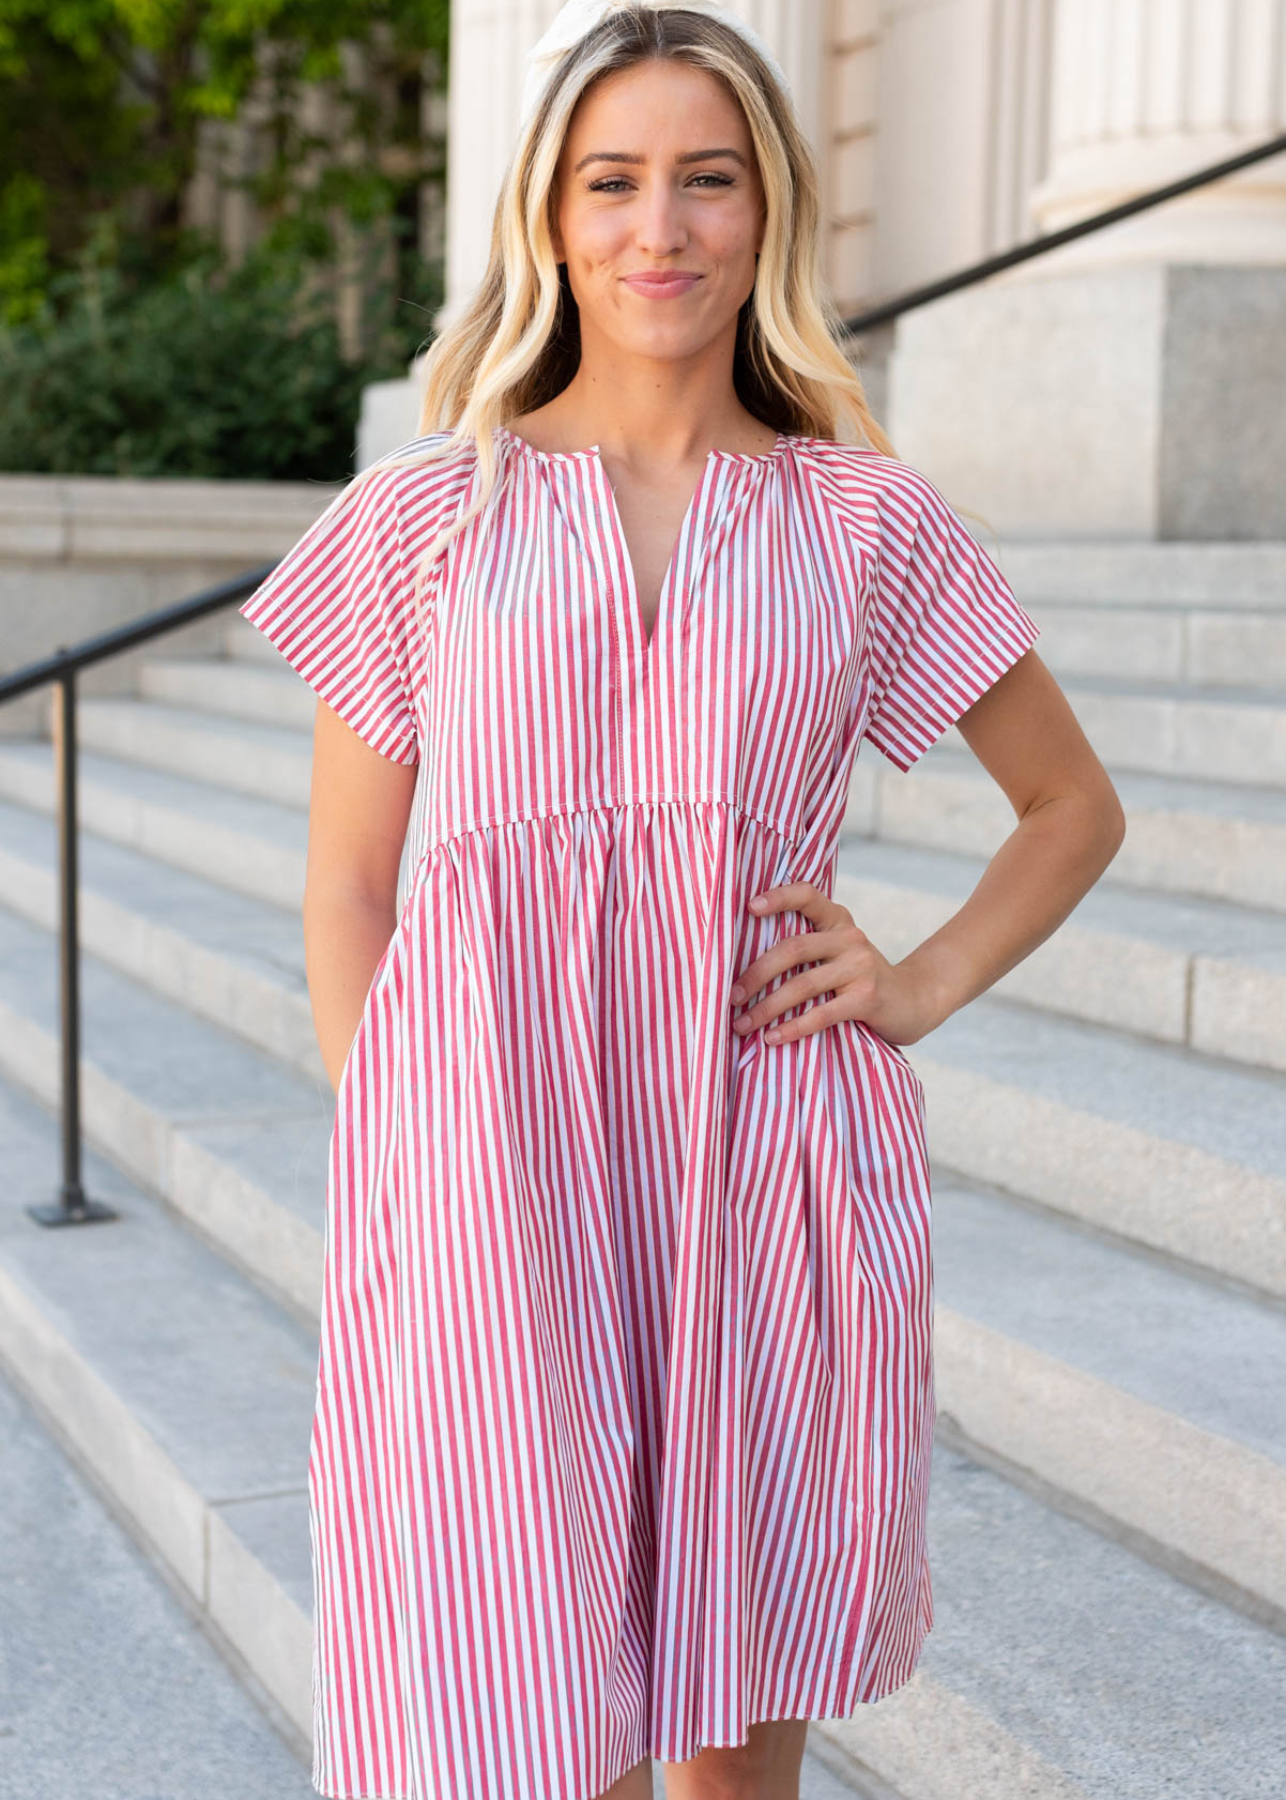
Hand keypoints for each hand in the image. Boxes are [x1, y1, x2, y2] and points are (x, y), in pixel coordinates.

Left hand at [729, 882, 934, 1047]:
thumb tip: (743, 968)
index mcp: (837, 920)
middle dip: (756, 974)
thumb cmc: (860, 979)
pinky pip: (822, 1014)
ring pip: (802, 985)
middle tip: (730, 996)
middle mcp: (849, 937)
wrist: (915, 1001)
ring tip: (741, 1024)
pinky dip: (793, 1028)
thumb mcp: (839, 953)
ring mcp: (861, 966)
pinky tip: (772, 1039)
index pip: (807, 896)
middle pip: (793, 949)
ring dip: (766, 1007)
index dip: (778, 897)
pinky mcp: (867, 998)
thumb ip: (808, 949)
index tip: (748, 907)